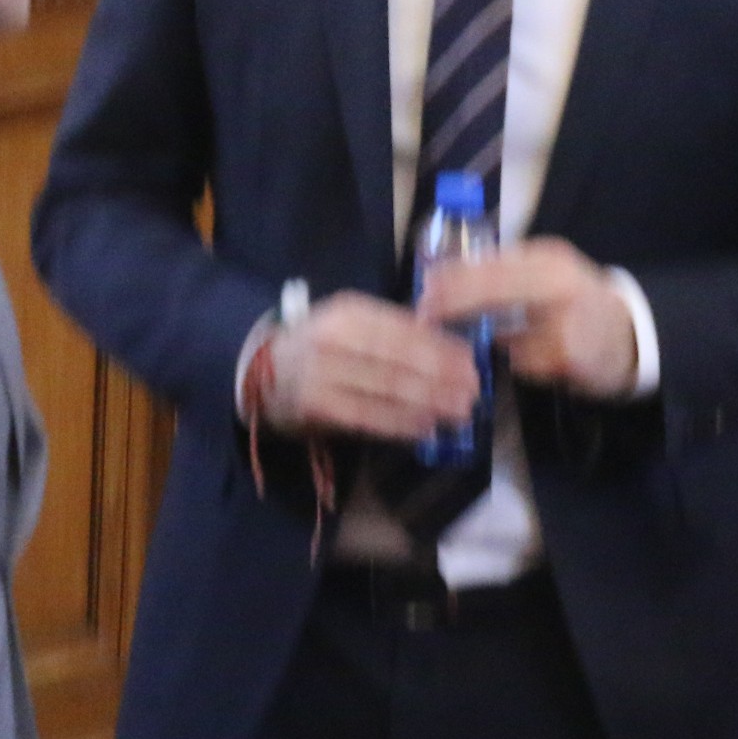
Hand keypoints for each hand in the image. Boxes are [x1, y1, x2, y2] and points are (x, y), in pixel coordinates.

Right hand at [263, 291, 477, 439]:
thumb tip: (449, 346)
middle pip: (400, 358)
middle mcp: (334, 338)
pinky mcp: (317, 405)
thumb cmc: (318, 346)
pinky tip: (427, 428)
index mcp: (348, 311)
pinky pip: (368, 416)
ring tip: (461, 411)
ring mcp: (323, 372)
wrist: (262, 372)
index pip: (403, 327)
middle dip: (443, 375)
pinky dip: (401, 423)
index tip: (472, 358)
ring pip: (388, 388)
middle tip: (475, 390)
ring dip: (430, 401)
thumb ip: (391, 331)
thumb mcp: (350, 325)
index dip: (441, 344)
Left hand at [417, 240, 639, 398]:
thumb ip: (505, 275)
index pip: (490, 263)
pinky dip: (518, 362)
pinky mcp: (566, 355)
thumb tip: (444, 280)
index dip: (452, 277)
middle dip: (453, 303)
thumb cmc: (578, 303)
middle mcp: (557, 283)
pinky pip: (521, 361)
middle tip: (426, 316)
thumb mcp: (546, 276)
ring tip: (494, 341)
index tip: (424, 289)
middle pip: (491, 290)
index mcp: (548, 257)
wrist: (632, 335)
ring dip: (487, 340)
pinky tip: (535, 358)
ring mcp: (563, 320)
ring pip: (502, 333)